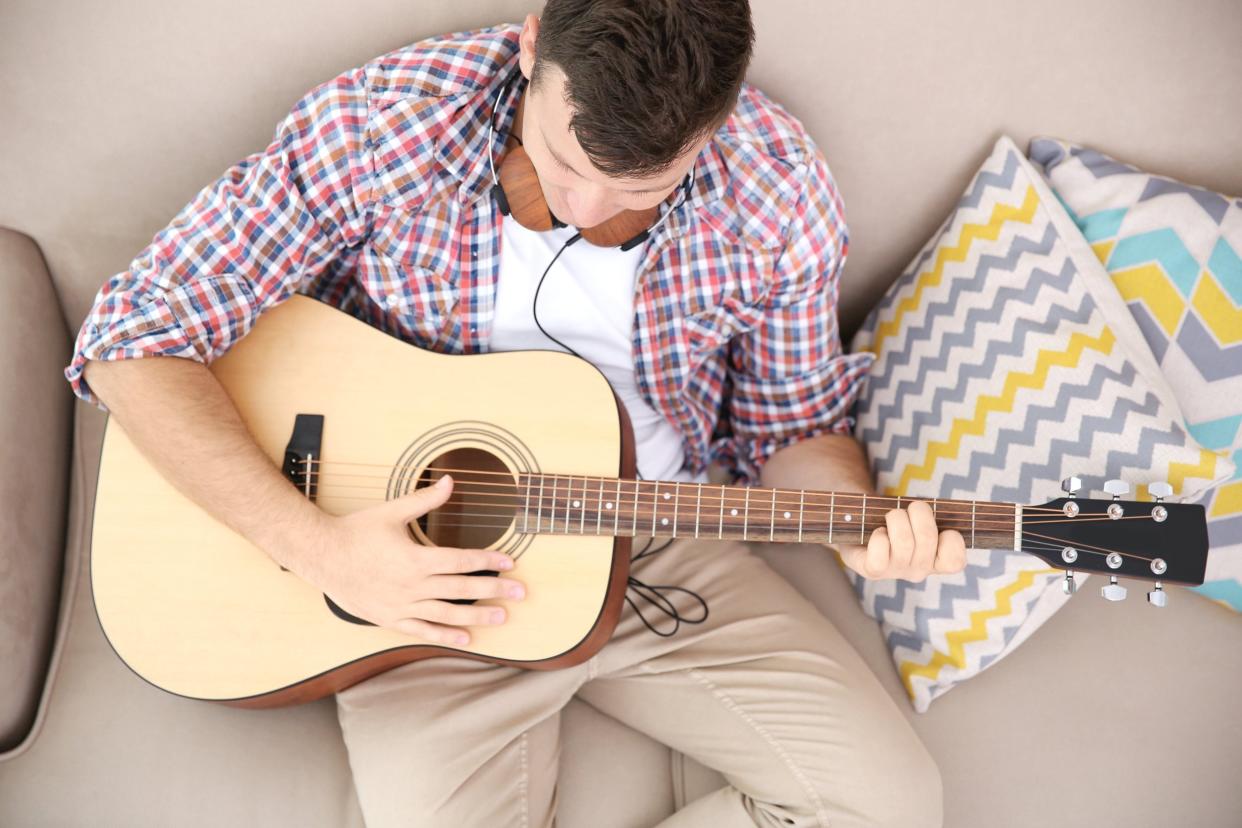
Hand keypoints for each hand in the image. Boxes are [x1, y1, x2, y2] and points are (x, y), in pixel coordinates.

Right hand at [289, 475, 525, 644]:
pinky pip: (422, 631)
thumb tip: (450, 479)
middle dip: (494, 591)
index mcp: (415, 558)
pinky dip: (444, 635)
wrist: (321, 556)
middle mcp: (411, 585)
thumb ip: (425, 500)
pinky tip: (466, 639)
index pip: (461, 561)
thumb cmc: (356, 531)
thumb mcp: (391, 512)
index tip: (510, 562)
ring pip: (447, 614)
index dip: (488, 561)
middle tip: (520, 593)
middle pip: (461, 590)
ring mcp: (401, 606)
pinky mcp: (389, 619)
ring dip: (477, 617)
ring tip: (502, 618)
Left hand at [838, 500, 966, 581]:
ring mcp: (895, 572)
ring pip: (904, 540)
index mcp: (936, 561)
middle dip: (919, 511)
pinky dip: (879, 536)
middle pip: (928, 537)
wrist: (861, 525)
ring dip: (896, 517)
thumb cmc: (899, 519)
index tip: (941, 527)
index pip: (955, 561)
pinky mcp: (872, 570)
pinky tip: (878, 532)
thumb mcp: (922, 517)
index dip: (953, 539)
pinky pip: (880, 554)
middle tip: (909, 510)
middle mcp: (918, 571)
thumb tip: (943, 512)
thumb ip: (938, 516)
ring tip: (891, 516)